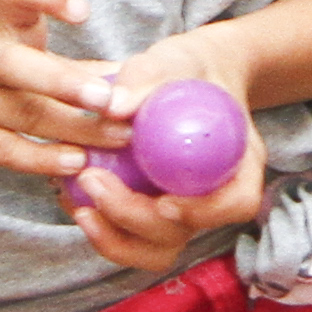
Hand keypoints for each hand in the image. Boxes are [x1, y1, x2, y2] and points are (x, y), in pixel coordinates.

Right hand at [0, 0, 108, 186]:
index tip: (79, 11)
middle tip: (112, 97)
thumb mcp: (7, 45)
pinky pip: (6, 151)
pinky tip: (76, 162)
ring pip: (21, 114)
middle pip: (15, 64)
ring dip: (75, 128)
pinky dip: (43, 158)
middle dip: (64, 81)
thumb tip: (135, 80)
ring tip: (118, 137)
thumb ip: (68, 63)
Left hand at [65, 24, 270, 272]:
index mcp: (239, 162)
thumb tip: (114, 106)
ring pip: (154, 250)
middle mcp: (213, 197)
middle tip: (92, 183)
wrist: (183, 78)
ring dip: (112, 238)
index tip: (163, 202)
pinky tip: (71, 197)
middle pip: (183, 234)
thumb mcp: (172, 60)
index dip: (202, 212)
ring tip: (77, 203)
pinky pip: (129, 240)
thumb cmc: (185, 68)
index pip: (236, 204)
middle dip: (134, 218)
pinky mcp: (150, 216)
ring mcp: (181, 213)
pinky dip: (100, 228)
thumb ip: (148, 77)